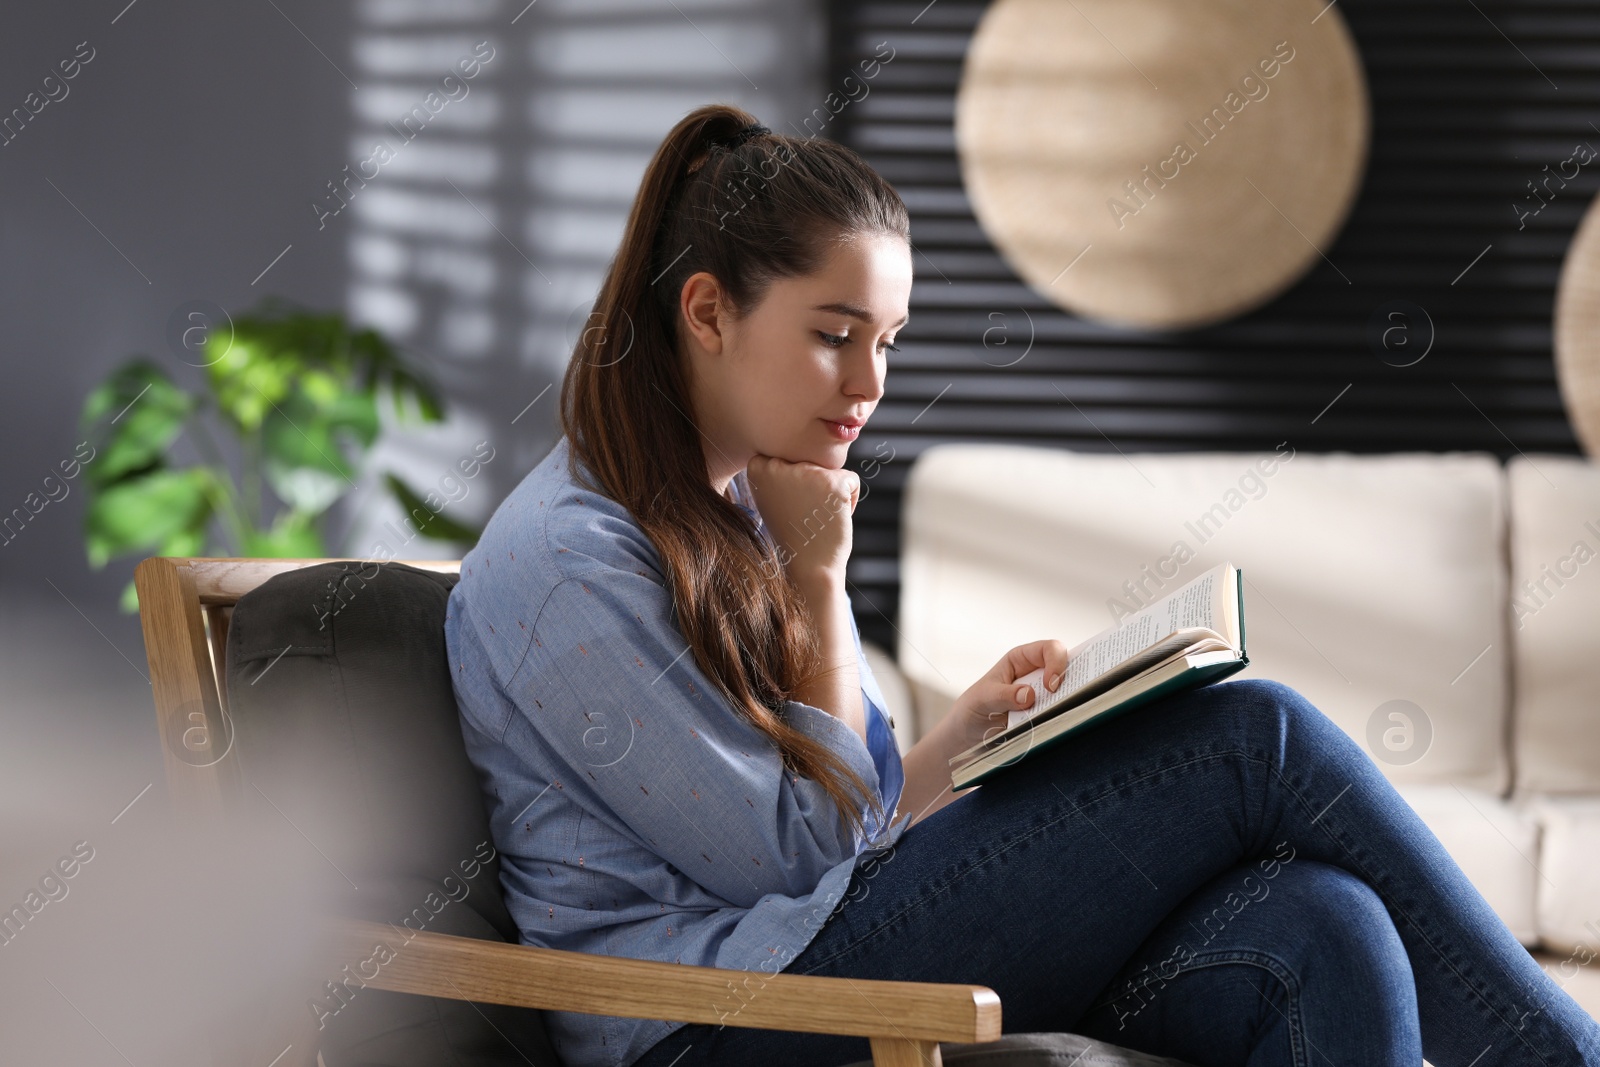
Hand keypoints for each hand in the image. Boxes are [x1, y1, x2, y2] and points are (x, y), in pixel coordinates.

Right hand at [744, 454, 858, 584]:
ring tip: (817, 517)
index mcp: (757, 467)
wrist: (809, 567)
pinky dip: (850, 500)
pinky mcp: (833, 482)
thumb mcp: (772, 495)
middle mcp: (778, 465)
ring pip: (831, 469)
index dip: (795, 481)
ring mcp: (806, 472)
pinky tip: (834, 518)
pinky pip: (852, 479)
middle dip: (815, 486)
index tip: (788, 505)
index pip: (789, 454)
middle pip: (811, 459)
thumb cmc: (793, 532)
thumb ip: (778, 469)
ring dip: (831, 493)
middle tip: (803, 514)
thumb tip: (796, 442)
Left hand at [948, 639, 1070, 747]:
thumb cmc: (972, 709)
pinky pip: (1061, 713)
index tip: (1051, 686)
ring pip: (1068, 692)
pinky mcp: (1045, 716)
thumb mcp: (982, 699)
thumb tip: (1029, 695)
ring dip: (1068, 702)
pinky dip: (1062, 718)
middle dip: (1071, 681)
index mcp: (1020, 659)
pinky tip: (1057, 725)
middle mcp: (1036, 675)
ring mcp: (1043, 696)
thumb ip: (1003, 695)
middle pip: (1067, 668)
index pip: (1049, 649)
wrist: (969, 736)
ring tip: (1061, 714)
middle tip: (1065, 699)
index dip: (1056, 663)